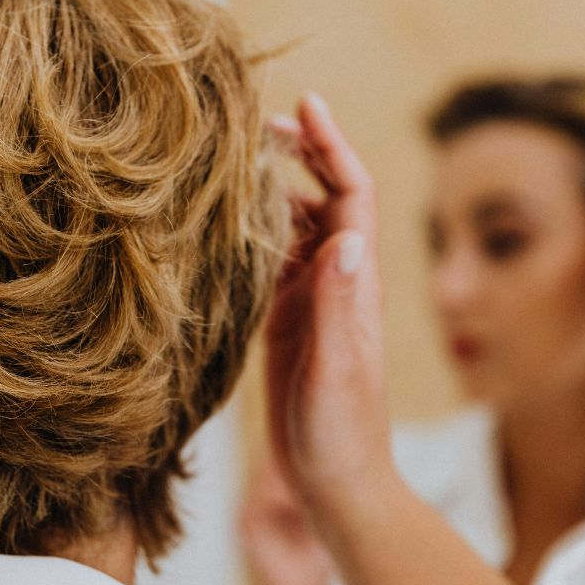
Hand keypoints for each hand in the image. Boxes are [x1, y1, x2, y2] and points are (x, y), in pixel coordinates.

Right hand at [259, 95, 532, 584]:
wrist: (337, 481)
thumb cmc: (343, 432)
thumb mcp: (338, 370)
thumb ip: (339, 308)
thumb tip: (347, 238)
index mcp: (355, 285)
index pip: (352, 197)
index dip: (332, 147)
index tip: (306, 103)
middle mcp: (337, 282)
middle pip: (326, 199)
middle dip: (304, 153)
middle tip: (263, 120)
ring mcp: (312, 300)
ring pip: (296, 226)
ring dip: (275, 188)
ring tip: (238, 157)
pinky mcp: (288, 322)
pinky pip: (272, 263)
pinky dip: (255, 233)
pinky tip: (228, 220)